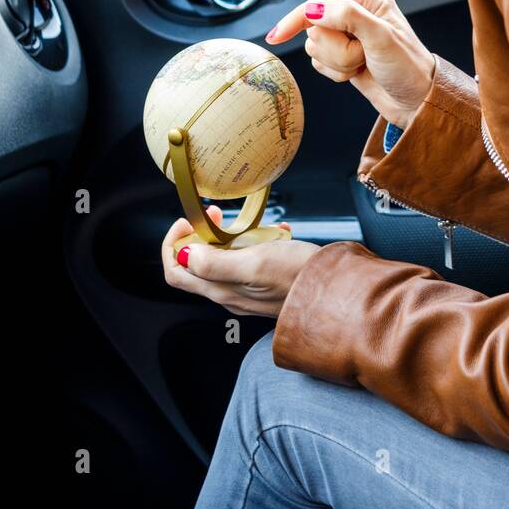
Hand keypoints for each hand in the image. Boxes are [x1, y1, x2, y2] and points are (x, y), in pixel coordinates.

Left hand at [161, 206, 321, 316]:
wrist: (334, 292)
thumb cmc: (298, 277)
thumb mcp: (253, 263)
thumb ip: (214, 263)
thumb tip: (184, 254)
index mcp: (221, 290)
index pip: (176, 272)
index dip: (174, 245)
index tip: (188, 222)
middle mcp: (229, 293)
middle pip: (196, 265)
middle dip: (201, 236)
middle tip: (217, 215)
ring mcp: (246, 290)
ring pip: (223, 260)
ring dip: (230, 237)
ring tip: (249, 224)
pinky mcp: (264, 284)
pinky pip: (249, 260)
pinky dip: (256, 242)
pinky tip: (274, 232)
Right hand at [265, 0, 435, 129]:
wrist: (417, 103)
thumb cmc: (408, 69)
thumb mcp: (381, 37)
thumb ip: (348, 16)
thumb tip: (314, 9)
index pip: (319, 2)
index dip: (298, 19)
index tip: (278, 36)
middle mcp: (357, 14)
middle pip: (315, 27)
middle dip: (334, 49)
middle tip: (361, 57)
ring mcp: (350, 37)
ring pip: (315, 47)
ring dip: (336, 63)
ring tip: (361, 66)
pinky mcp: (344, 56)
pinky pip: (320, 63)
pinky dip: (335, 72)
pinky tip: (356, 75)